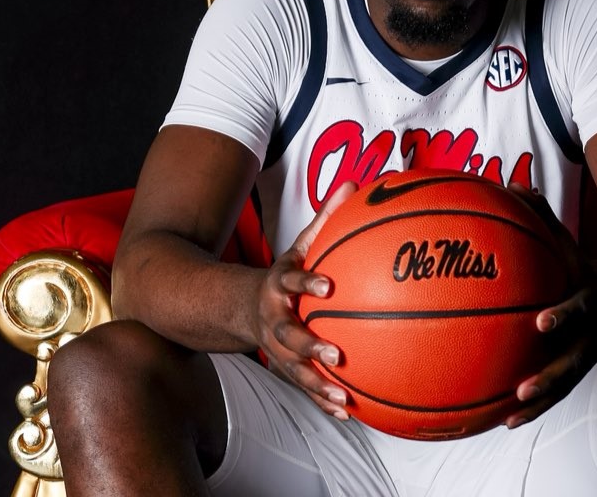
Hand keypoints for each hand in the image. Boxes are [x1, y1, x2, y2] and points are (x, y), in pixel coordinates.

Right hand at [250, 180, 356, 419]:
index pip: (291, 281)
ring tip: (342, 396)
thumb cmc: (283, 275)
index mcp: (277, 287)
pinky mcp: (285, 366)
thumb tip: (355, 185)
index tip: (328, 284)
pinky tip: (347, 411)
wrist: (241, 307)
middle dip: (309, 346)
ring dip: (317, 384)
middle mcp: (273, 319)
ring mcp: (276, 347)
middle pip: (287, 335)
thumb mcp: (299, 245)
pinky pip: (304, 386)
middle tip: (335, 353)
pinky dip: (322, 399)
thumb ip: (325, 220)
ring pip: (294, 369)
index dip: (307, 282)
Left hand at [503, 184, 596, 428]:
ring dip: (541, 404)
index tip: (540, 324)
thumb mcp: (568, 240)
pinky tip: (501, 421)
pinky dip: (534, 408)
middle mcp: (594, 333)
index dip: (564, 315)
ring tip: (510, 418)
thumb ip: (541, 216)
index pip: (580, 307)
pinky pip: (557, 393)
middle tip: (522, 390)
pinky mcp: (578, 372)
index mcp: (591, 298)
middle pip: (575, 361)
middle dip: (551, 377)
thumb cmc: (582, 265)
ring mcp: (588, 356)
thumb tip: (511, 185)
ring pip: (566, 386)